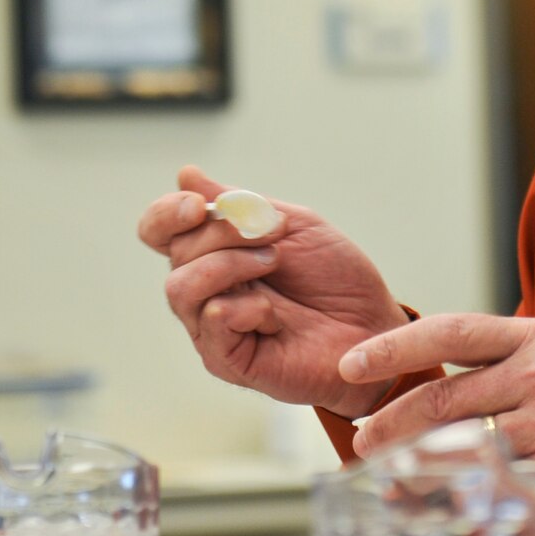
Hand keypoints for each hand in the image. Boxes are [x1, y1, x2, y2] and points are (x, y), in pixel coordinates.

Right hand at [138, 166, 408, 418]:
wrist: (373, 328)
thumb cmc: (336, 279)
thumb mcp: (292, 225)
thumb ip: (239, 203)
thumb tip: (186, 175)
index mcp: (214, 254)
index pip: (160, 230)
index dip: (167, 214)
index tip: (201, 204)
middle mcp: (205, 290)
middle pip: (175, 252)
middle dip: (223, 232)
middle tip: (275, 235)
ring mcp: (212, 329)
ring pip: (179, 289)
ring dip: (229, 264)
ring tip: (273, 262)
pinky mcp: (228, 360)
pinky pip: (211, 324)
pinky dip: (243, 307)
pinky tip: (274, 314)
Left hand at [339, 314, 534, 530]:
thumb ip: (518, 372)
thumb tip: (453, 396)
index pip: (450, 331)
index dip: (394, 346)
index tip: (353, 364)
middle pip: (444, 393)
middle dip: (392, 421)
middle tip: (362, 443)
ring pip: (461, 442)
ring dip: (417, 468)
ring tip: (391, 485)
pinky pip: (497, 483)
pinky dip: (463, 500)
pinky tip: (444, 513)